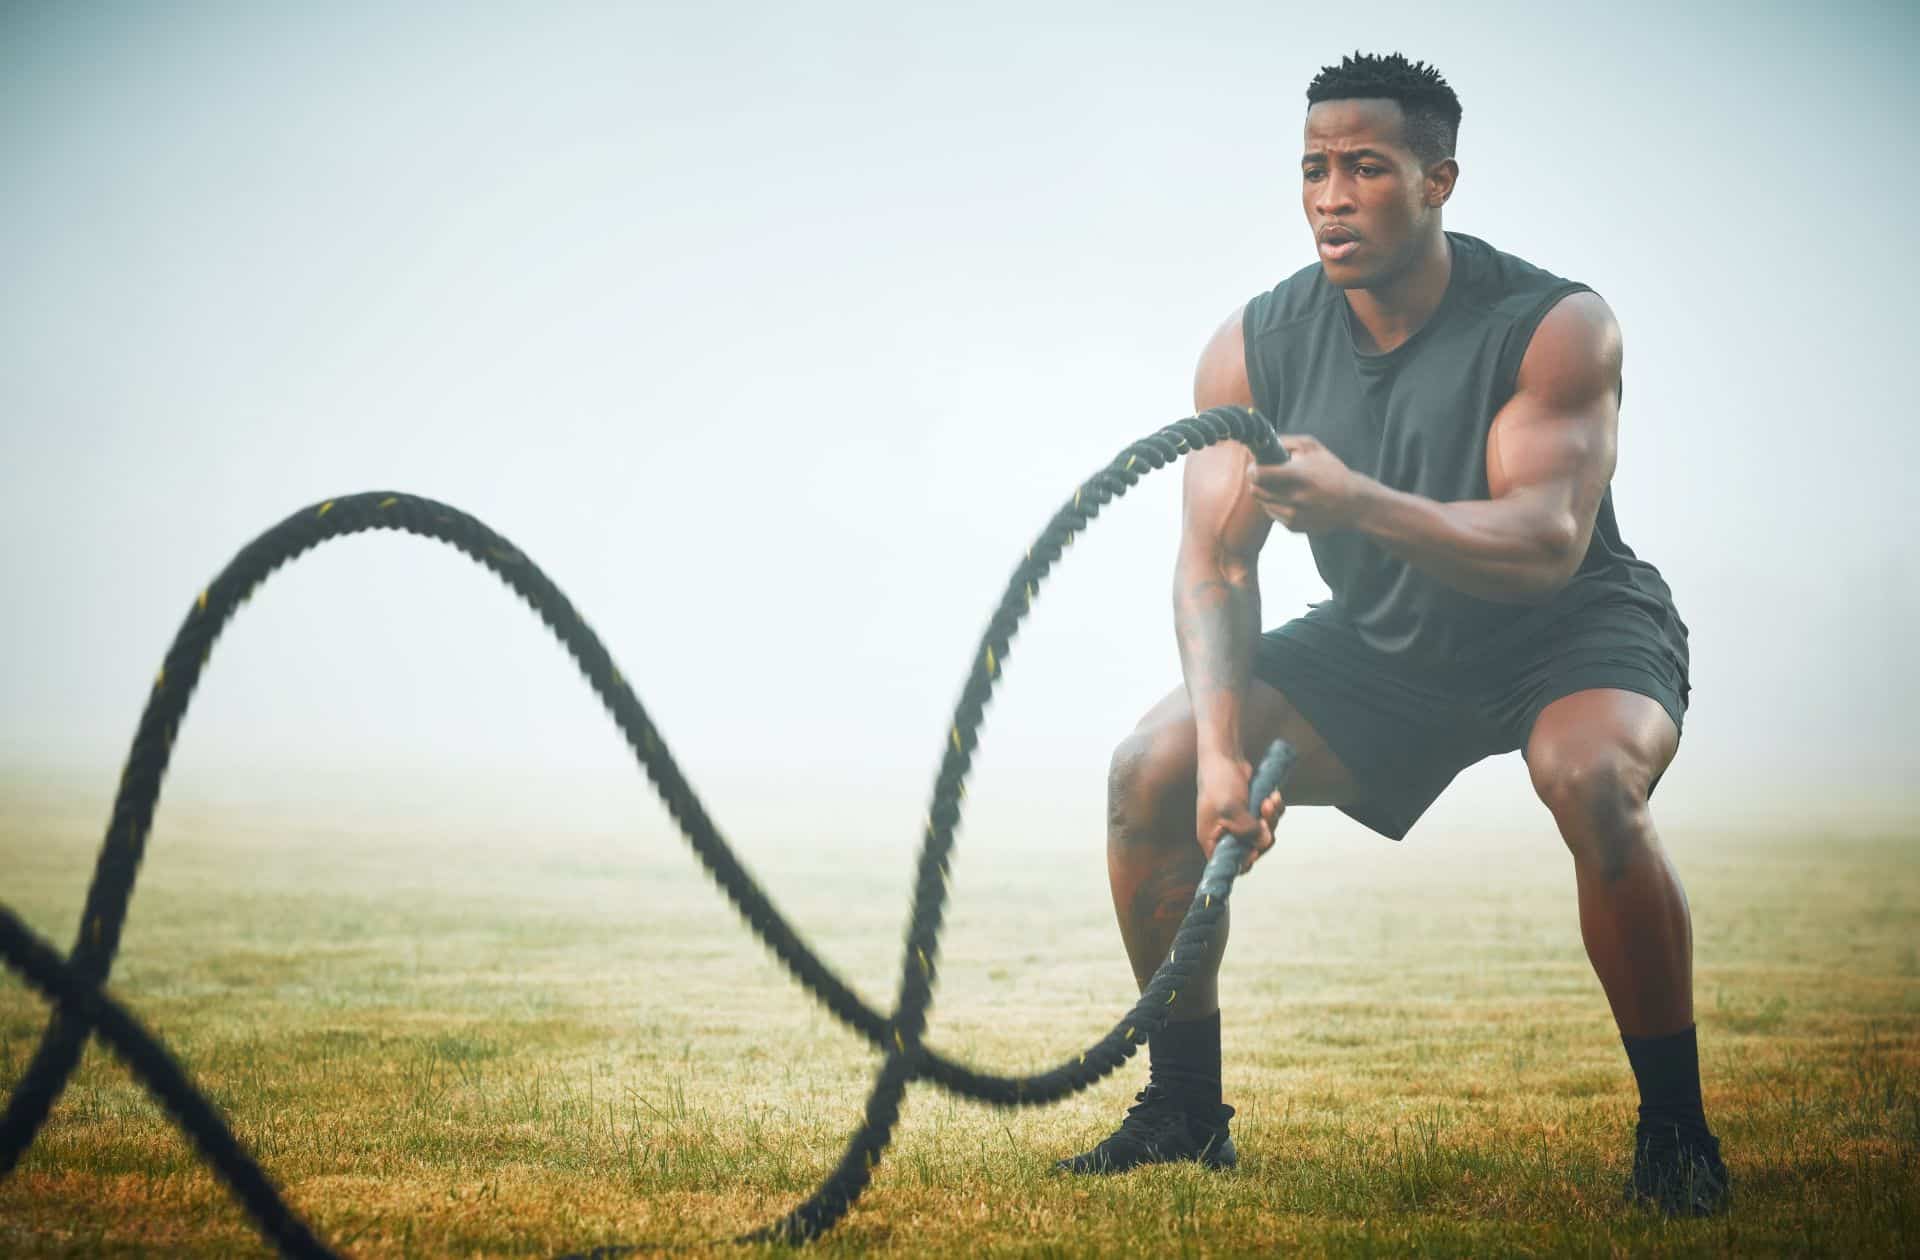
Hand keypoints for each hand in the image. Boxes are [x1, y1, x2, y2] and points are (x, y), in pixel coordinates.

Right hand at [1196, 754, 1286, 873]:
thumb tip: (1265, 842)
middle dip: (1263, 835)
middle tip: (1265, 818)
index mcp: (1213, 839)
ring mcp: (1240, 823)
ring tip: (1269, 800)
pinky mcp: (1252, 812)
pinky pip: (1270, 819)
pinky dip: (1275, 809)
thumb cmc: (1219, 782)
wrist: (1225, 756)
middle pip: (1252, 850)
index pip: (1229, 863)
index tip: (1254, 851)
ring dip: (1272, 819)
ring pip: (1264, 834)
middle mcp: (1226, 834)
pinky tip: (1273, 796)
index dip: (1244, 861)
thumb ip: (1247, 829)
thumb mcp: (1230, 809)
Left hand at [1248, 435, 1368, 533]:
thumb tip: (1262, 444)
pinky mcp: (1293, 527)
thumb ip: (1286, 442)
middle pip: (1256, 489)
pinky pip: (1271, 514)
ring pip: (1262, 502)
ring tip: (1282, 486)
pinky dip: (1275, 505)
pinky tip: (1290, 499)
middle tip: (1266, 475)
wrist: (1352, 504)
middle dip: (1257, 481)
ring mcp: (1293, 515)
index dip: (1253, 469)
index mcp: (1299, 476)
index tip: (1255, 466)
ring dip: (1266, 493)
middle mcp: (1295, 498)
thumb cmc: (1331, 471)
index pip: (1260, 474)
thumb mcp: (1313, 448)